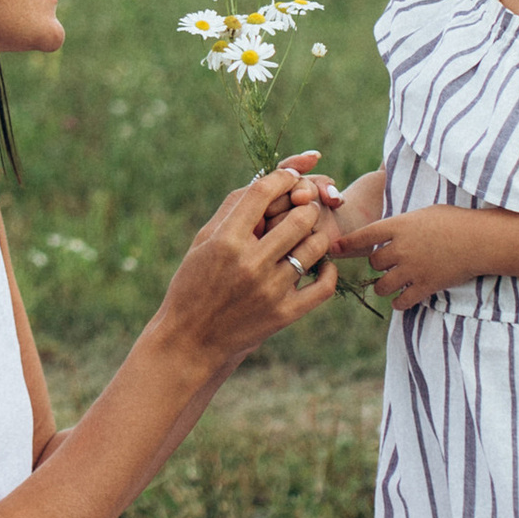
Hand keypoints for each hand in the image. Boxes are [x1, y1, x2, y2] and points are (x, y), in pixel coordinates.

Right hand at [154, 166, 342, 369]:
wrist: (191, 340)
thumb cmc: (194, 284)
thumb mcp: (203, 241)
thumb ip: (233, 210)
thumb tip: (269, 179)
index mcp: (225, 241)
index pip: (263, 192)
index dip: (283, 177)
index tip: (290, 177)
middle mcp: (250, 264)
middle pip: (299, 216)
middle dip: (306, 206)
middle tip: (303, 208)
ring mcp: (270, 290)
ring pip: (316, 247)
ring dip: (317, 235)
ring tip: (308, 237)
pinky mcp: (284, 314)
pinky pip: (324, 285)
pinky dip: (328, 270)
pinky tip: (320, 265)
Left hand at [332, 198, 482, 311]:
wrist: (481, 239)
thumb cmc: (455, 220)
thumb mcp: (423, 212)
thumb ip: (402, 222)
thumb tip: (386, 227)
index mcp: (399, 226)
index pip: (363, 236)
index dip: (346, 244)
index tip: (333, 249)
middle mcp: (401, 249)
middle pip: (374, 263)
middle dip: (379, 264)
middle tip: (389, 262)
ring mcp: (412, 270)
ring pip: (382, 286)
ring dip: (385, 285)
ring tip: (393, 282)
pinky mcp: (425, 287)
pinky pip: (401, 302)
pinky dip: (399, 302)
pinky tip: (403, 298)